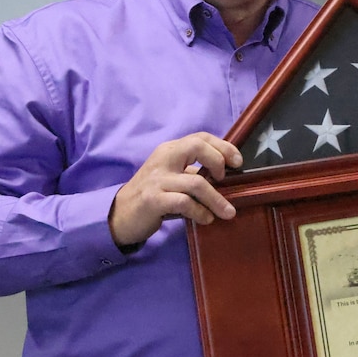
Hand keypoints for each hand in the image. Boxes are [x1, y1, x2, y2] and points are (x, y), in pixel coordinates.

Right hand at [108, 132, 242, 246]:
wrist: (119, 215)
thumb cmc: (153, 196)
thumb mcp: (173, 178)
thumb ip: (194, 173)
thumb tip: (228, 178)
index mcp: (170, 150)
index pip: (200, 137)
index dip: (223, 146)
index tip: (238, 162)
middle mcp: (163, 159)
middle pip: (197, 147)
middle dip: (219, 162)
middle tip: (226, 180)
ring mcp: (157, 179)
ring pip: (196, 182)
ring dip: (216, 199)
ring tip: (227, 212)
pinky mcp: (153, 200)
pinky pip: (184, 202)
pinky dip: (200, 212)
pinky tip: (206, 219)